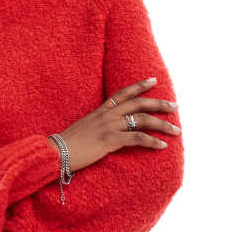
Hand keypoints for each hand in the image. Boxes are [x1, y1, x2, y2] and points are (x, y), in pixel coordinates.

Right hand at [49, 77, 179, 172]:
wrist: (56, 152)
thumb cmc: (69, 144)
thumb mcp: (85, 129)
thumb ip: (98, 126)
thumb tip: (109, 130)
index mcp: (100, 111)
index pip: (123, 93)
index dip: (140, 85)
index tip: (154, 79)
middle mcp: (107, 115)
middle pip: (139, 104)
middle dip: (159, 104)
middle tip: (175, 105)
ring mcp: (109, 126)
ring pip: (142, 119)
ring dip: (162, 124)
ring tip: (176, 130)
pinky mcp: (110, 140)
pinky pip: (137, 138)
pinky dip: (152, 141)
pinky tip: (162, 145)